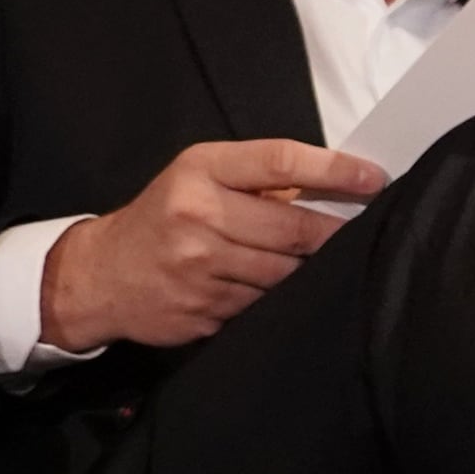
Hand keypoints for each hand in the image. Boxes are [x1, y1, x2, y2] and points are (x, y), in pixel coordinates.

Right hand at [41, 136, 390, 350]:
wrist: (100, 275)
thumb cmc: (163, 217)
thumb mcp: (198, 177)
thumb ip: (256, 178)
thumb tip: (337, 186)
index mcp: (201, 171)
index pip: (282, 162)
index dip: (336, 171)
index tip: (374, 179)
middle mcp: (198, 216)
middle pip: (295, 228)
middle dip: (335, 232)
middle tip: (358, 231)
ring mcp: (200, 268)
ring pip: (286, 272)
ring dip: (307, 269)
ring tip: (312, 261)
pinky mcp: (204, 310)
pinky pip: (263, 304)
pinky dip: (277, 296)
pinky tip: (271, 287)